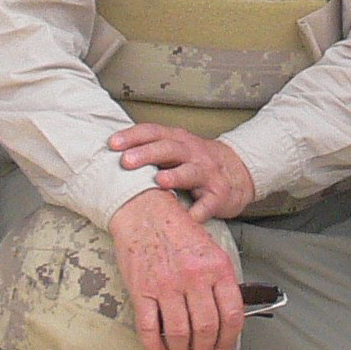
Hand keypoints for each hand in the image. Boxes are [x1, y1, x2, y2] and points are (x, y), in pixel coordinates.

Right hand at [106, 188, 244, 349]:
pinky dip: (155, 345)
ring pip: (179, 333)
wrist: (144, 211)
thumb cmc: (178, 230)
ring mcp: (167, 284)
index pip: (232, 314)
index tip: (222, 349)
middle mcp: (194, 277)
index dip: (229, 339)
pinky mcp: (142, 289)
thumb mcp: (210, 250)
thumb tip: (224, 318)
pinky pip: (149, 327)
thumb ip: (219, 281)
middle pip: (206, 328)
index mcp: (216, 267)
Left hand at [108, 122, 257, 223]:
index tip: (112, 144)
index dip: (133, 136)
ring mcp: (208, 173)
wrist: (239, 172)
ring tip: (158, 182)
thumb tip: (111, 156)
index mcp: (178, 140)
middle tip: (126, 162)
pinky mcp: (220, 195)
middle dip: (147, 154)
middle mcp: (193, 153)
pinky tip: (188, 218)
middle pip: (169, 149)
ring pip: (191, 172)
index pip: (153, 132)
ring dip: (175, 176)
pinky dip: (198, 211)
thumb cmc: (196, 162)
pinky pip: (208, 204)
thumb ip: (151, 150)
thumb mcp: (177, 149)